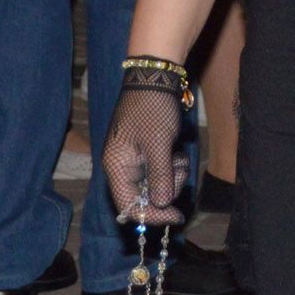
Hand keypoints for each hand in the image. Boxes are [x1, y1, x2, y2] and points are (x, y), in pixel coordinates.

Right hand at [101, 81, 188, 226]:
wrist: (156, 77)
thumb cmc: (153, 108)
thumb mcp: (158, 144)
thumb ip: (159, 177)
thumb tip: (161, 205)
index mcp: (115, 166)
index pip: (129, 206)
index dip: (152, 215)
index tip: (177, 217)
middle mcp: (121, 167)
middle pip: (143, 197)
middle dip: (166, 188)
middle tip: (179, 169)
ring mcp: (134, 159)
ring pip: (155, 185)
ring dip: (172, 176)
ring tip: (178, 156)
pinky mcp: (146, 152)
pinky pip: (160, 171)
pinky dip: (171, 166)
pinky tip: (177, 151)